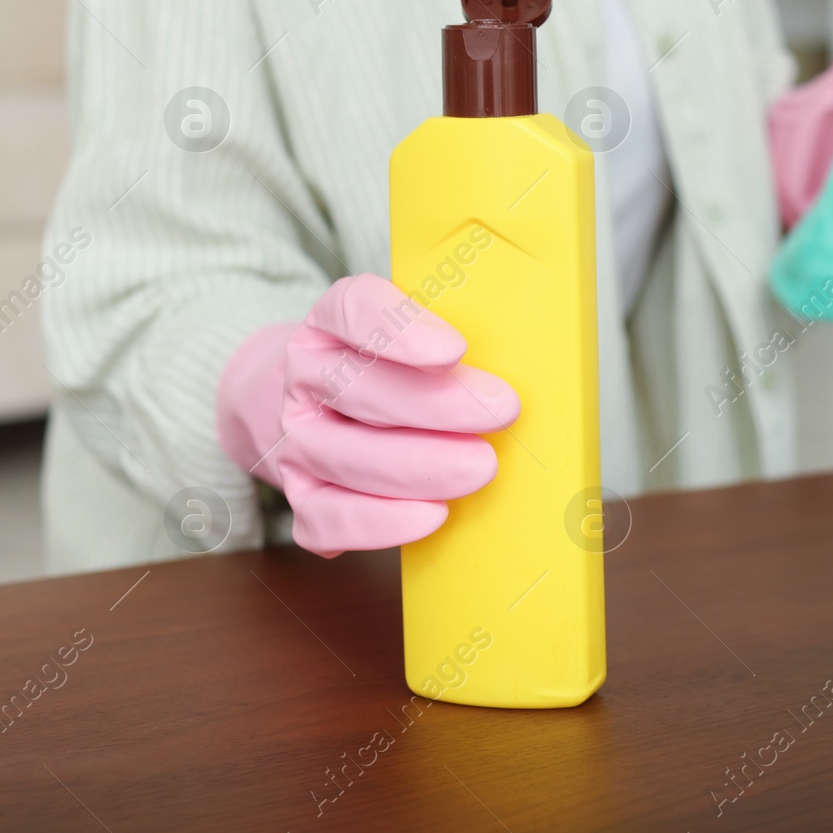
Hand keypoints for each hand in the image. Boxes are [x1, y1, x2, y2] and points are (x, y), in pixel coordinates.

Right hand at [215, 274, 519, 556]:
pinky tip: (431, 515)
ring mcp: (294, 439)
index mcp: (330, 324)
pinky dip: (378, 522)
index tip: (454, 349)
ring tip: (480, 468)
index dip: (399, 329)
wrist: (307, 405)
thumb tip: (538, 356)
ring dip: (417, 466)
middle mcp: (304, 377)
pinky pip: (328, 517)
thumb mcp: (411, 335)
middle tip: (502, 411)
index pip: (352, 310)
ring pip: (345, 455)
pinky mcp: (299, 497)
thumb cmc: (384, 369)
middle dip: (435, 404)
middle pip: (358, 388)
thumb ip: (453, 342)